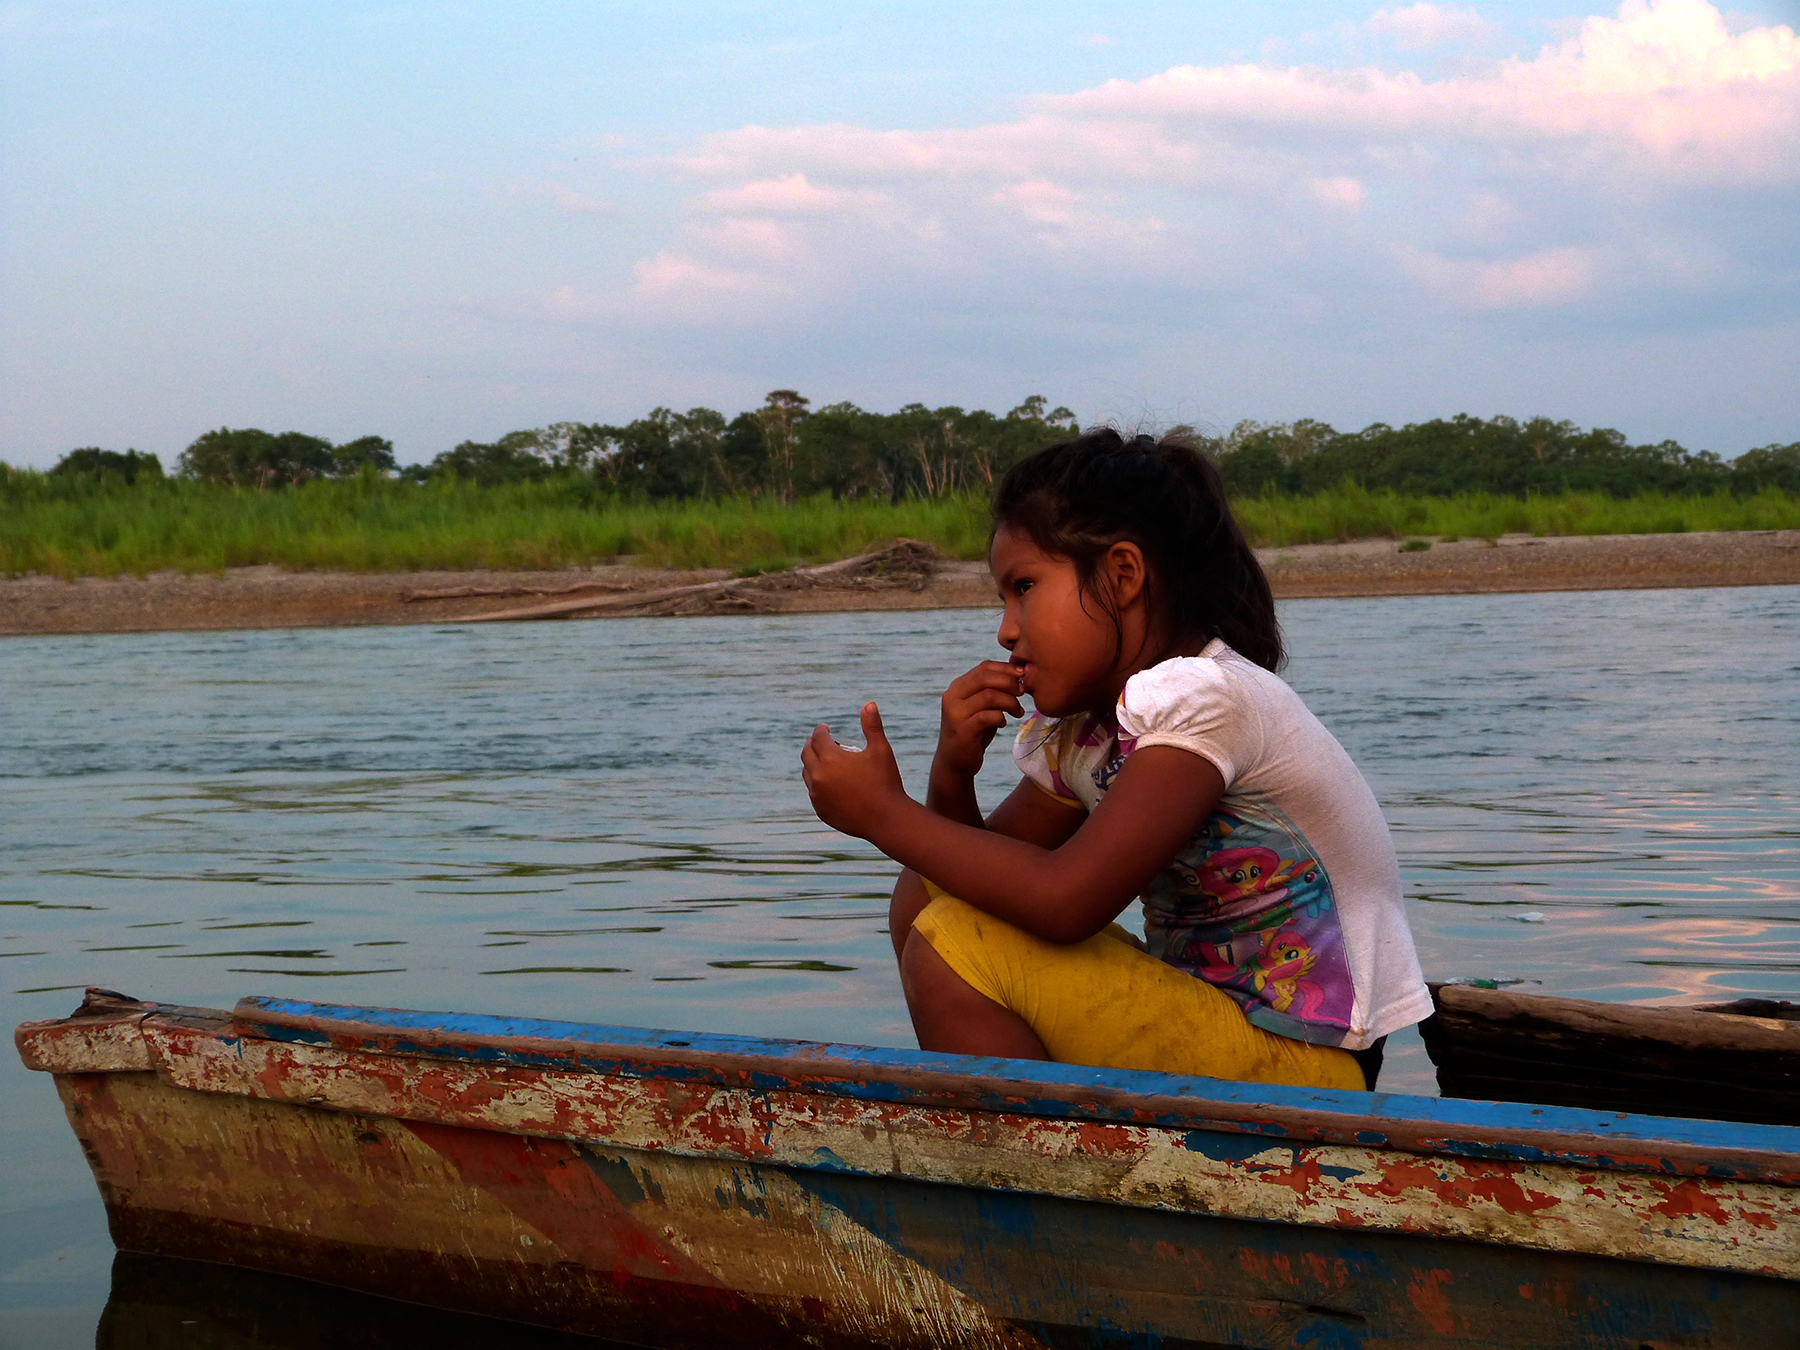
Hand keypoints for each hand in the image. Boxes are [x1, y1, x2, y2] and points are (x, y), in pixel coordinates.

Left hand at [801, 702, 908, 840]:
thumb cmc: (886, 782)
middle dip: (812, 745)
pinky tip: (826, 783)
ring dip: (812, 765)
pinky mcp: (821, 810)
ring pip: (807, 774)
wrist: (887, 819)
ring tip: (822, 762)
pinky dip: (817, 784)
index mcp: (830, 758)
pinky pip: (814, 792)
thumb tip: (869, 704)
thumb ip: (872, 726)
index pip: (818, 738)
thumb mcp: (881, 750)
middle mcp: (819, 776)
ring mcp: (817, 795)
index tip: (825, 729)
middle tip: (819, 742)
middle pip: (807, 754)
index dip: (821, 731)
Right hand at [934, 661, 1025, 781]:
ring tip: (1018, 712)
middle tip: (1023, 692)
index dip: (1006, 668)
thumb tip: (1019, 676)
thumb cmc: (974, 732)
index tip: (1022, 676)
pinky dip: (1001, 718)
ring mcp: (956, 712)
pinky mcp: (962, 729)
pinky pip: (989, 716)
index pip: (984, 667)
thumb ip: (993, 691)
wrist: (955, 762)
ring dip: (1010, 702)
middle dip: (1010, 682)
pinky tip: (1003, 723)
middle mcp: (953, 696)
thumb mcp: (982, 707)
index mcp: (958, 687)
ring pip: (990, 695)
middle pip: (986, 677)